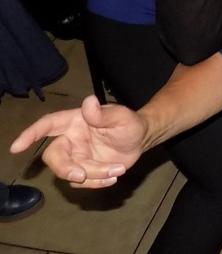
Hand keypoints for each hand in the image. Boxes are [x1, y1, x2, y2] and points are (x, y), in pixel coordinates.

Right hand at [10, 95, 144, 188]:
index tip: (16, 147)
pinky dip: (98, 182)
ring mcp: (76, 157)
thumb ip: (104, 113)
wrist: (140, 140)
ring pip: (70, 172)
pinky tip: (115, 175)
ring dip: (93, 176)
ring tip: (117, 169)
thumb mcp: (122, 117)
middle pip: (54, 156)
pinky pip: (82, 183)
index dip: (31, 135)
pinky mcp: (83, 171)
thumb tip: (89, 102)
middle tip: (83, 175)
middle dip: (65, 168)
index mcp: (75, 122)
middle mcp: (71, 140)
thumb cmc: (129, 123)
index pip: (48, 125)